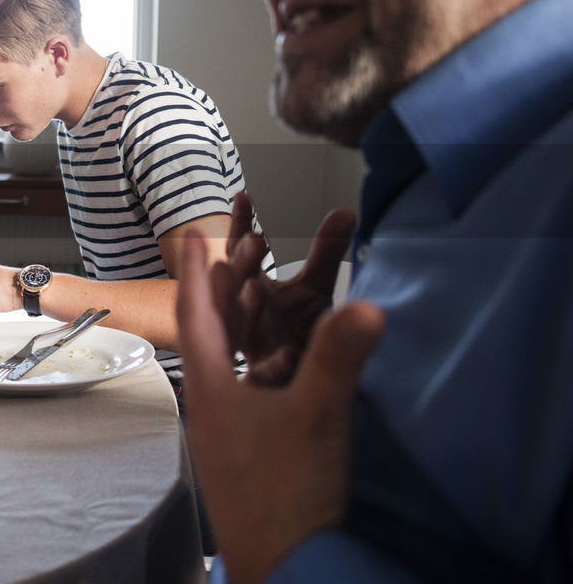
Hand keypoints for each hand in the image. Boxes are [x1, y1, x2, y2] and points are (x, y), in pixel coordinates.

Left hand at [177, 235, 383, 583]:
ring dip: (243, 328)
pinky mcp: (244, 455)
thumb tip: (366, 304)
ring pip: (228, 365)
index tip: (195, 241)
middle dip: (224, 294)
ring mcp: (223, 434)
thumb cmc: (286, 494)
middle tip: (235, 256)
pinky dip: (260, 366)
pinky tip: (283, 367)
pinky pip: (245, 394)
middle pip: (211, 337)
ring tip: (258, 297)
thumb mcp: (315, 417)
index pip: (198, 317)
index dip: (200, 276)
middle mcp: (208, 406)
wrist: (284, 569)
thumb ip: (337, 358)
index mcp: (210, 389)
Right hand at [221, 192, 356, 384]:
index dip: (241, 226)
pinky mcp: (265, 385)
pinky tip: (288, 355)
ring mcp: (251, 350)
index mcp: (250, 290)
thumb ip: (326, 252)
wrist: (298, 385)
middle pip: (236, 286)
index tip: (244, 197)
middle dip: (243, 264)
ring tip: (257, 288)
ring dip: (248, 308)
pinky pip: (266, 376)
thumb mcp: (314, 288)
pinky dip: (274, 366)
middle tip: (256, 241)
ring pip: (241, 328)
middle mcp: (243, 316)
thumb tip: (346, 211)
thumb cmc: (298, 332)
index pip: (239, 253)